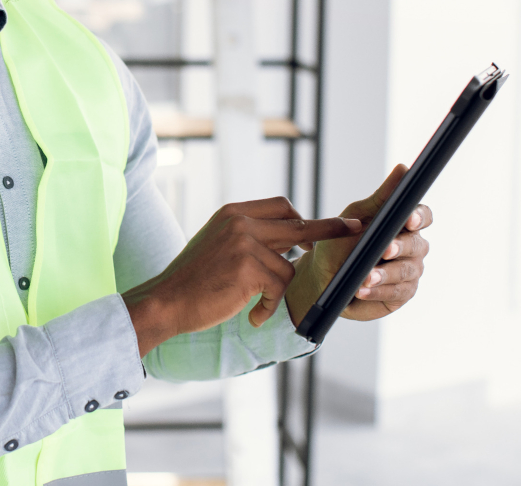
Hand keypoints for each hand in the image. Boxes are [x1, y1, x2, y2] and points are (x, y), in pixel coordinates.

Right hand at [123, 197, 360, 356]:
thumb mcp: (219, 243)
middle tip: (354, 230)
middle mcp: (240, 221)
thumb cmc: (193, 279)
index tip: (329, 225)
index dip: (305, 217)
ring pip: (288, 265)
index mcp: (233, 212)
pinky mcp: (248, 268)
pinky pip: (278, 288)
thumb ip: (249, 236)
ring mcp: (244, 243)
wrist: (166, 301)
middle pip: (298, 224)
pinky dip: (269, 307)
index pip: (280, 205)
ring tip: (257, 305)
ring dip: (277, 291)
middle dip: (330, 230)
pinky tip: (253, 316)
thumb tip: (292, 240)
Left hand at [284, 165, 432, 324]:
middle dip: (400, 247)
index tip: (409, 219)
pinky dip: (379, 291)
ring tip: (366, 276)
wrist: (322, 277)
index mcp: (402, 224)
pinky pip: (396, 293)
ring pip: (407, 271)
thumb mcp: (357, 215)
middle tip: (385, 249)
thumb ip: (382, 196)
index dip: (419, 217)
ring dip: (386, 274)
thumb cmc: (341, 242)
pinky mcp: (401, 294)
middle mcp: (411, 248)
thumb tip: (403, 169)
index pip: (422, 216)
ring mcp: (408, 272)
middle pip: (417, 245)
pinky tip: (363, 289)